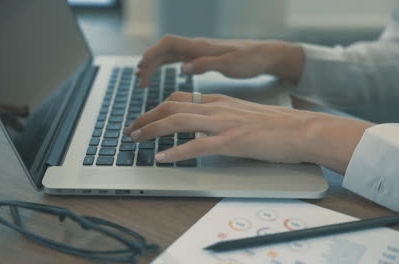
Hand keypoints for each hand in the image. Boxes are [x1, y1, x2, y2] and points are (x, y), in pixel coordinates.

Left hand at [124, 92, 373, 173]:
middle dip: (147, 117)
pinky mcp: (232, 142)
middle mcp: (218, 108)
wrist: (304, 130)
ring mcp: (224, 124)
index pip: (180, 98)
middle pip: (171, 106)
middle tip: (132, 129)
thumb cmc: (278, 126)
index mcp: (221, 101)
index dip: (159, 108)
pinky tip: (162, 158)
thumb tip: (206, 127)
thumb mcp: (245, 114)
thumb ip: (224, 117)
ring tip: (137, 139)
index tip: (147, 117)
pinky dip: (175, 153)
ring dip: (152, 130)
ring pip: (178, 122)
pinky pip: (196, 146)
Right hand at [136, 35, 304, 86]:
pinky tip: (163, 74)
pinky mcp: (203, 57)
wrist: (265, 55)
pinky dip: (166, 66)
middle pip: (164, 50)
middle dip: (149, 64)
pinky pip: (178, 59)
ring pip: (169, 55)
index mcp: (200, 47)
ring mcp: (199, 52)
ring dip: (155, 65)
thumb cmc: (250, 60)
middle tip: (140, 82)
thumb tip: (182, 68)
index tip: (141, 70)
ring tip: (143, 80)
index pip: (168, 44)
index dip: (152, 55)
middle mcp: (196, 47)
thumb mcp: (230, 64)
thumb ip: (205, 64)